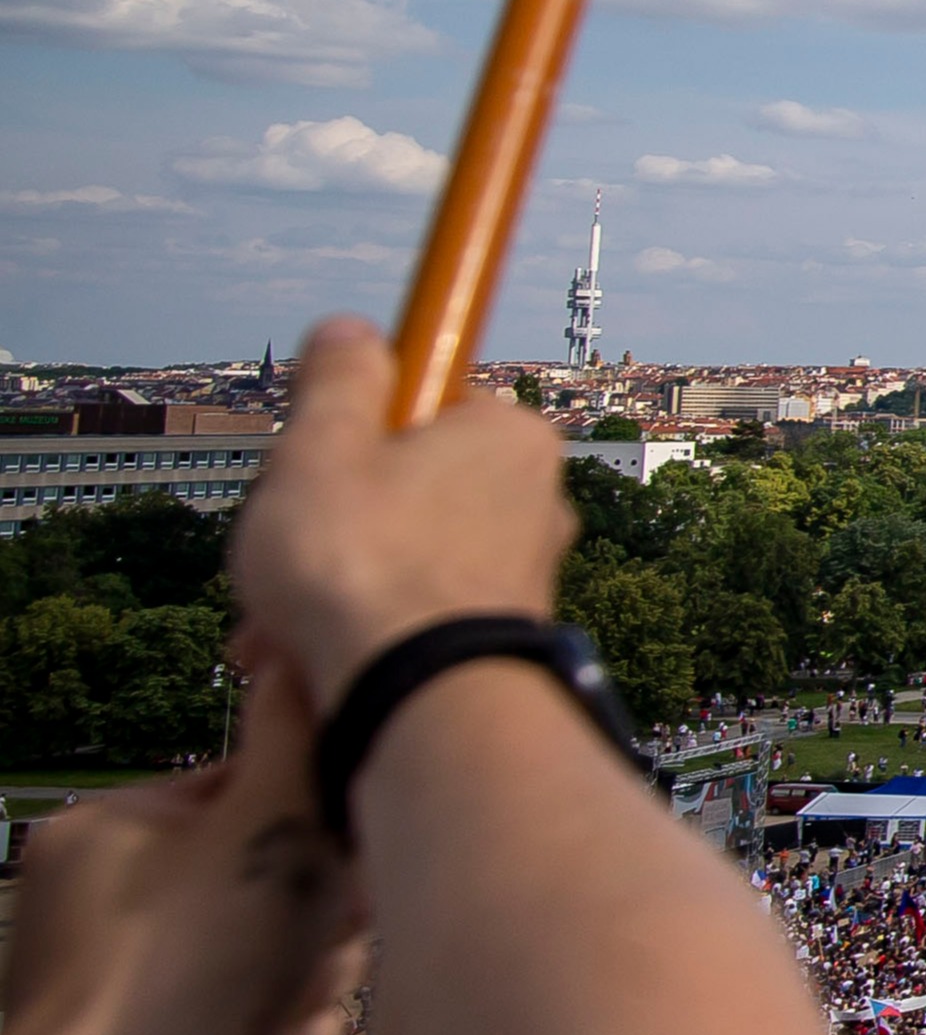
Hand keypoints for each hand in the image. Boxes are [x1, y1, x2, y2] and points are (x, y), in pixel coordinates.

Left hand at [0, 659, 368, 1034]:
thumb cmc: (176, 973)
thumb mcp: (257, 826)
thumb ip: (300, 738)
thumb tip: (313, 651)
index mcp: (122, 834)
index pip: (255, 784)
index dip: (318, 807)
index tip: (351, 833)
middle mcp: (137, 907)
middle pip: (292, 867)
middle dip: (321, 908)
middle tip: (315, 929)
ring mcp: (170, 985)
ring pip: (306, 945)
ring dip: (313, 976)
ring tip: (272, 1008)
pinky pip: (293, 1015)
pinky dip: (293, 1033)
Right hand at [229, 315, 571, 721]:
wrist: (419, 704)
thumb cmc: (364, 567)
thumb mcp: (324, 447)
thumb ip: (338, 379)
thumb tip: (352, 330)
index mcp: (508, 437)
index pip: (421, 403)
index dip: (349, 431)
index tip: (314, 465)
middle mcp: (536, 499)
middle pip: (403, 482)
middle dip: (330, 519)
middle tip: (283, 551)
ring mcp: (523, 572)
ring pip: (401, 553)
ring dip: (331, 582)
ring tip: (281, 623)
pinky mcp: (501, 635)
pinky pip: (415, 613)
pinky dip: (362, 628)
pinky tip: (311, 659)